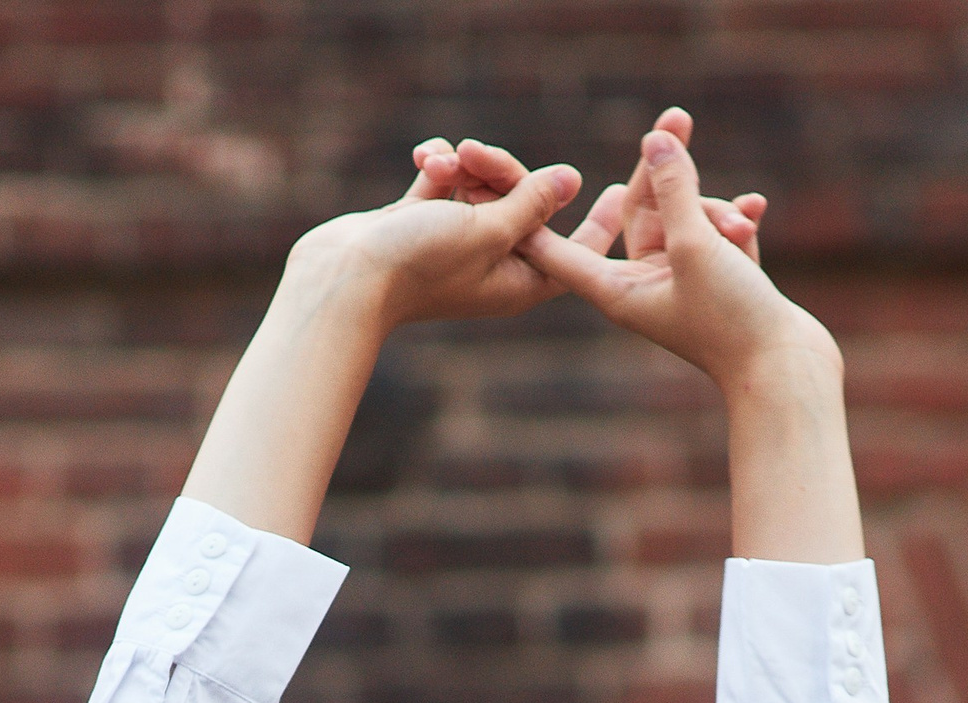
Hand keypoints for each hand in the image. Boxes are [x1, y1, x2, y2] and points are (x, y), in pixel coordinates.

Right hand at [290, 140, 583, 332]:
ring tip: (438, 162)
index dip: (598, 223)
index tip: (621, 191)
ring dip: (464, 165)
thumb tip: (572, 180)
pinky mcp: (427, 223)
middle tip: (474, 154)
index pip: (573, 252)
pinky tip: (424, 158)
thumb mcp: (486, 229)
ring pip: (484, 185)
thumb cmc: (419, 264)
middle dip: (502, 170)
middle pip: (524, 202)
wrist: (346, 278)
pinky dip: (440, 166)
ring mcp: (459, 243)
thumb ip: (531, 203)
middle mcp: (493, 264)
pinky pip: (449, 182)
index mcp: (518, 282)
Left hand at [525, 111, 828, 394]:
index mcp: (616, 292)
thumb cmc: (732, 320)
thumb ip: (675, 190)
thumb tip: (654, 140)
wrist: (783, 372)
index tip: (499, 187)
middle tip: (677, 117)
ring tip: (742, 229)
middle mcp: (640, 285)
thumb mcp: (697, 245)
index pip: (562, 250)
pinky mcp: (712, 280)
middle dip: (665, 171)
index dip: (538, 217)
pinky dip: (734, 222)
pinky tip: (754, 212)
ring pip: (685, 217)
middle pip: (638, 210)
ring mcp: (678, 282)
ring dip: (716, 212)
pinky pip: (714, 234)